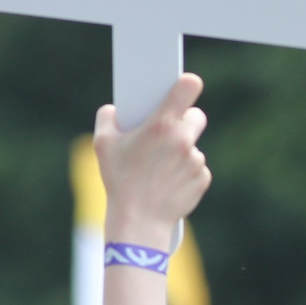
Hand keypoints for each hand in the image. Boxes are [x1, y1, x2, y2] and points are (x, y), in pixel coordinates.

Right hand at [93, 73, 210, 247]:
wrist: (139, 221)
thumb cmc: (119, 180)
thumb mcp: (102, 144)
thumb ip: (108, 118)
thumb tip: (115, 110)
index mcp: (162, 125)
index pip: (188, 89)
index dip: (188, 84)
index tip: (185, 83)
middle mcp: (184, 140)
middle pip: (196, 117)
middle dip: (184, 120)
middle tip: (167, 128)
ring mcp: (196, 161)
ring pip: (193, 146)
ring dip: (181, 150)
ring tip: (158, 164)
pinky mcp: (203, 179)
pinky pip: (196, 168)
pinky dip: (185, 171)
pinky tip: (167, 180)